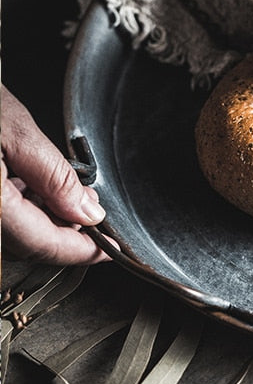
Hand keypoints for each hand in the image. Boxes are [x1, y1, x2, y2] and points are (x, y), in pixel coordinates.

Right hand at [1, 85, 111, 264]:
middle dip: (65, 235)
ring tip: (73, 197)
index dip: (81, 251)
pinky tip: (37, 189)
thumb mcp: (14, 131)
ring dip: (44, 221)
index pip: (40, 245)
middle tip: (97, 216)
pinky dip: (22, 208)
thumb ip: (53, 177)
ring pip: (9, 233)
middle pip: (24, 243)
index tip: (111, 249)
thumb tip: (88, 212)